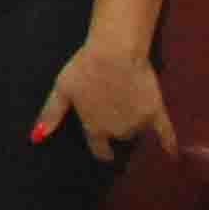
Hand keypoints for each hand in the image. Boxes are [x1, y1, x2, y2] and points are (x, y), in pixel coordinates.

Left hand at [34, 39, 174, 162]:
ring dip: (133, 124)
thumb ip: (50, 114)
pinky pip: (166, 134)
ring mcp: (138, 124)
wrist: (115, 53)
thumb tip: (36, 138)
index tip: (105, 152)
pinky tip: (172, 156)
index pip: (99, 149)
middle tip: (113, 107)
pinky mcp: (156, 113)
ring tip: (127, 103)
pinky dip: (169, 145)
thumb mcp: (61, 90)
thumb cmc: (84, 68)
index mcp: (94, 128)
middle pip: (119, 136)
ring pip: (137, 132)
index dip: (101, 150)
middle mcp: (117, 131)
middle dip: (116, 127)